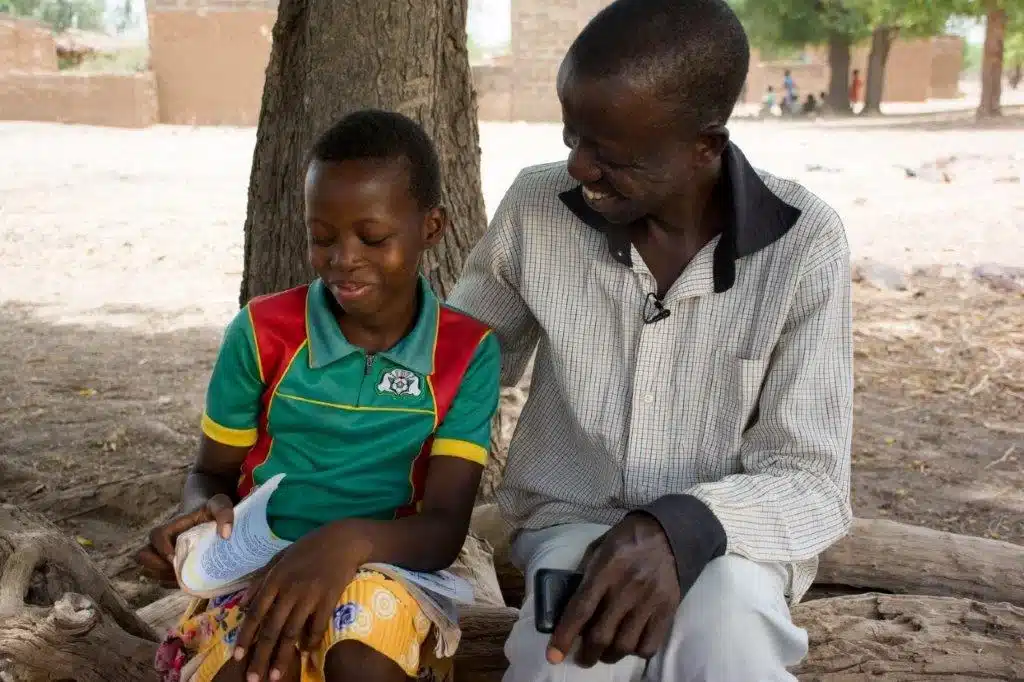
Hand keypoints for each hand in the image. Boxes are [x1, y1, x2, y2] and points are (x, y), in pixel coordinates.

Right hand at [136, 493, 234, 585]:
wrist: (208, 515)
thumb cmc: (212, 510)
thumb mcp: (221, 505)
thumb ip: (224, 514)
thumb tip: (225, 534)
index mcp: (173, 526)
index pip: (157, 535)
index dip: (162, 547)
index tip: (175, 556)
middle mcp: (163, 541)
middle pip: (143, 555)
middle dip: (156, 567)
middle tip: (176, 571)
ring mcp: (163, 553)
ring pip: (148, 569)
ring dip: (161, 577)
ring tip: (182, 579)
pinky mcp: (169, 564)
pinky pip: (159, 578)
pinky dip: (168, 583)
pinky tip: (185, 583)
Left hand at [231, 522, 371, 681]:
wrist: (342, 540)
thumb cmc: (308, 547)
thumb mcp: (279, 558)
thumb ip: (260, 580)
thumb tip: (242, 603)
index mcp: (275, 580)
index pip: (255, 614)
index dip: (245, 637)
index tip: (238, 658)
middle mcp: (289, 590)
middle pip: (271, 630)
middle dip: (261, 657)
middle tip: (254, 679)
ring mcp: (310, 595)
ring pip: (292, 633)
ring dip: (283, 657)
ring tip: (276, 676)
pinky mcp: (329, 599)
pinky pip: (318, 626)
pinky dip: (311, 642)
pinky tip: (306, 653)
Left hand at [547, 514, 678, 666]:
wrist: (668, 532)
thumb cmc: (627, 539)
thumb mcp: (599, 548)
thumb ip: (586, 576)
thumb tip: (571, 607)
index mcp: (605, 570)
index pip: (580, 609)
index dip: (565, 636)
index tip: (553, 655)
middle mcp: (626, 588)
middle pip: (601, 635)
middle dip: (587, 654)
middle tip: (583, 658)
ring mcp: (648, 601)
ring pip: (625, 645)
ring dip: (610, 656)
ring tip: (605, 654)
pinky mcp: (667, 609)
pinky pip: (650, 644)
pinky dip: (637, 652)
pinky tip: (631, 645)